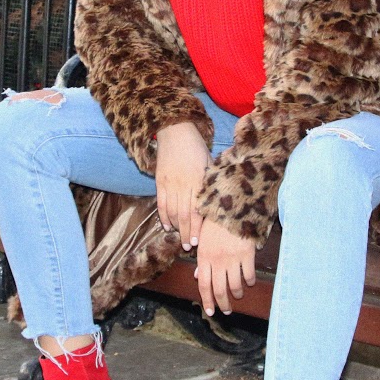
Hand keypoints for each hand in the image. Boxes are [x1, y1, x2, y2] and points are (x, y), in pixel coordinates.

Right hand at [154, 122, 209, 246]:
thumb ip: (212, 183)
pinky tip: (167, 226)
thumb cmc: (197, 148)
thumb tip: (219, 202)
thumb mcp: (210, 164)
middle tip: (188, 247)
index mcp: (198, 181)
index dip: (197, 228)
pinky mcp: (160, 182)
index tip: (198, 241)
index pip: (198, 210)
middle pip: (184, 215)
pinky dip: (163, 216)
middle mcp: (184, 185)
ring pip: (172, 211)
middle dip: (186, 233)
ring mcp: (170, 184)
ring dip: (176, 228)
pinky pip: (161, 203)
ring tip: (179, 239)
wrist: (176, 132)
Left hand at [193, 217, 256, 316]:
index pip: (204, 285)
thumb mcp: (202, 238)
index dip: (207, 300)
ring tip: (238, 295)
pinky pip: (248, 274)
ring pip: (235, 285)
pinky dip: (249, 281)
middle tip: (226, 311)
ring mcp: (233, 258)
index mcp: (204, 257)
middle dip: (223, 303)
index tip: (210, 311)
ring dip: (237, 293)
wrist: (232, 205)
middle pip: (219, 289)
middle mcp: (217, 261)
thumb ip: (201, 259)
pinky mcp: (247, 254)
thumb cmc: (215, 220)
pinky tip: (249, 282)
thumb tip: (198, 276)